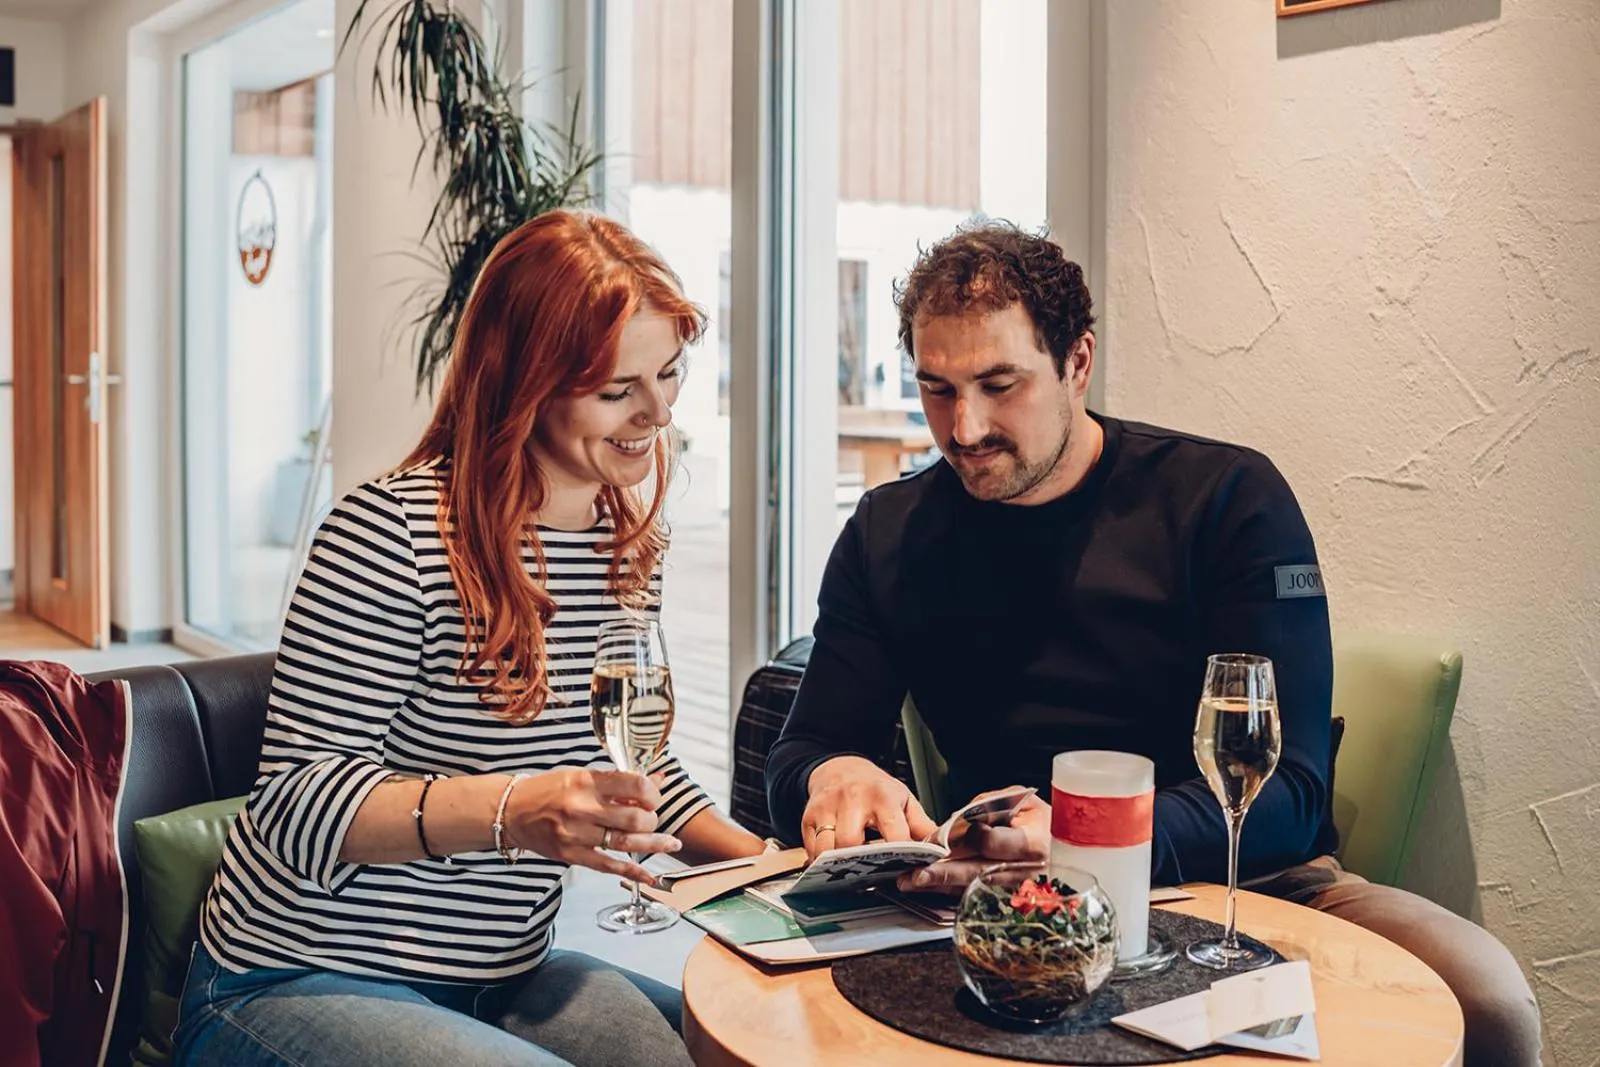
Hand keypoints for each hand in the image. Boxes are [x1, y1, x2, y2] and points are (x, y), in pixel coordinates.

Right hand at [506, 768, 681, 883]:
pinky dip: (632, 872)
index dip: (653, 792)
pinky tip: (649, 875)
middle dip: (652, 818)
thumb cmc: (546, 790)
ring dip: (654, 843)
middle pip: (634, 817)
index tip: (654, 795)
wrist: (510, 811)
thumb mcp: (581, 776)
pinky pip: (608, 865)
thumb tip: (654, 780)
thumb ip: (616, 782)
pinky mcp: (571, 855)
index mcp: (586, 782)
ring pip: (626, 842)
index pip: (633, 785)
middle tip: (652, 817)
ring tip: (671, 843)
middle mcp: (583, 808)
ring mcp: (577, 834)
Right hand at [801, 756, 938, 860]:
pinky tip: (831, 864)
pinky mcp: (809, 816)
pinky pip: (811, 847)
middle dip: (860, 863)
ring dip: (837, 866)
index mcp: (882, 797)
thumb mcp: (903, 799)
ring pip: (827, 847)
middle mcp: (853, 800)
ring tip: (848, 872)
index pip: (894, 832)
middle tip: (869, 874)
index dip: (899, 854)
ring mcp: (828, 807)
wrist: (840, 768)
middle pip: (851, 842)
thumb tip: (939, 848)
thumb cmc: (874, 787)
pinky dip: (819, 861)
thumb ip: (921, 825)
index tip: (903, 868)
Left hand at [895, 788, 1049, 894]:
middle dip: (943, 873)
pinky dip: (952, 889)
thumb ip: (988, 804)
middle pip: (978, 872)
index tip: (947, 835)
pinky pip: (976, 893)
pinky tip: (930, 886)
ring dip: (941, 885)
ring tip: (912, 882)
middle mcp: (1024, 870)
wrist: (1068, 847)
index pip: (994, 843)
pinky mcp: (1008, 896)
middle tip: (916, 874)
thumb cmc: (1044, 820)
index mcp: (1032, 842)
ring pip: (973, 887)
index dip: (969, 838)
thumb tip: (960, 818)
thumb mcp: (1022, 799)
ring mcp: (1016, 888)